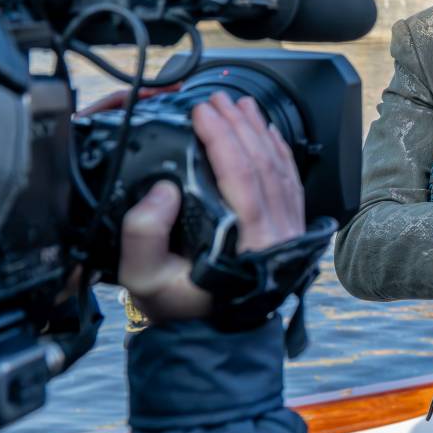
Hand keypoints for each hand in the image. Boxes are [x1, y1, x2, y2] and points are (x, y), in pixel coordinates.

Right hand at [118, 92, 303, 321]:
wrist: (208, 333)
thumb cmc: (178, 307)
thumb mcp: (143, 280)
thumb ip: (143, 235)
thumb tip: (163, 190)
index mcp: (251, 246)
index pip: (242, 178)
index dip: (223, 139)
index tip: (202, 112)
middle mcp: (278, 235)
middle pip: (264, 165)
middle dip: (238, 125)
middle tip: (215, 99)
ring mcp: (289, 230)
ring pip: (280, 168)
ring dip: (258, 130)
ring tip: (237, 104)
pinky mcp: (289, 226)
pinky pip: (289, 179)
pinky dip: (277, 149)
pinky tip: (264, 129)